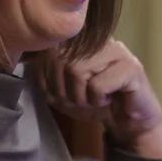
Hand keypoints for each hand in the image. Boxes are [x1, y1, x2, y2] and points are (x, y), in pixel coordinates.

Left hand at [31, 41, 161, 158]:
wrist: (128, 121)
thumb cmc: (96, 103)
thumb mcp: (63, 93)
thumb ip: (46, 79)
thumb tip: (30, 67)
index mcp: (82, 41)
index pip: (50, 50)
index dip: (47, 77)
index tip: (58, 94)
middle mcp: (99, 39)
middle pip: (61, 59)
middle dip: (63, 90)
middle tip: (78, 101)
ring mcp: (117, 50)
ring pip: (77, 69)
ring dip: (80, 96)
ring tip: (93, 100)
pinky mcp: (131, 67)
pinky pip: (97, 84)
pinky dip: (97, 100)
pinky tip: (108, 99)